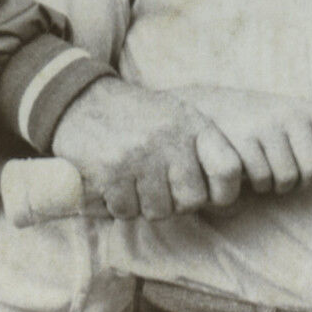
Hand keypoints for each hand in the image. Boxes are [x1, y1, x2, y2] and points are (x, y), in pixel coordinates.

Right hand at [50, 76, 225, 221]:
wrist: (82, 101)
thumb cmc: (137, 116)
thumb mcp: (178, 115)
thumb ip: (204, 147)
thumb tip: (229, 195)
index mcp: (192, 124)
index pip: (228, 169)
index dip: (224, 192)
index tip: (210, 193)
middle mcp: (170, 139)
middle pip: (192, 200)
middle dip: (177, 201)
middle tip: (161, 185)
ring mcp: (140, 156)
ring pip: (159, 211)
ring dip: (147, 204)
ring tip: (137, 180)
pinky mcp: (111, 171)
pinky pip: (127, 211)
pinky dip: (121, 205)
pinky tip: (117, 183)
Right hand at [179, 85, 311, 196]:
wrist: (210, 107)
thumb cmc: (258, 126)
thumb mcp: (292, 134)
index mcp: (307, 109)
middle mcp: (289, 115)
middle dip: (301, 184)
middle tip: (285, 177)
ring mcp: (266, 126)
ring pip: (287, 179)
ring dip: (276, 186)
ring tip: (265, 172)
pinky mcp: (243, 140)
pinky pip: (261, 179)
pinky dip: (256, 185)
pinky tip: (249, 172)